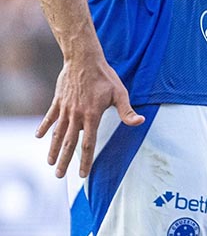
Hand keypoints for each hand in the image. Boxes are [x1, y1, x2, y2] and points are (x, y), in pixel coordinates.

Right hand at [36, 56, 143, 177]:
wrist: (84, 59)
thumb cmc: (105, 76)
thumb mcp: (120, 93)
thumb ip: (127, 111)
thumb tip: (140, 122)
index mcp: (92, 115)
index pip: (88, 143)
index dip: (85, 160)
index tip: (83, 174)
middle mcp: (76, 115)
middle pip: (69, 143)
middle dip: (65, 161)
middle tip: (59, 176)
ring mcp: (65, 109)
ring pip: (57, 133)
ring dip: (53, 149)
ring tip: (50, 163)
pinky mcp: (58, 101)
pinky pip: (50, 117)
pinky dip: (44, 127)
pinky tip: (38, 137)